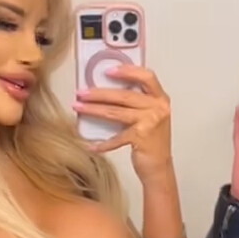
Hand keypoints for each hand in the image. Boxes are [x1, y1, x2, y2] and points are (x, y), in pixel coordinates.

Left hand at [73, 67, 172, 182]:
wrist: (160, 167)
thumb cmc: (152, 141)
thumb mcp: (150, 116)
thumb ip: (136, 102)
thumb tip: (107, 91)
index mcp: (160, 98)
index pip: (146, 77)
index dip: (128, 71)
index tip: (108, 70)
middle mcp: (157, 108)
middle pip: (125, 95)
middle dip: (99, 93)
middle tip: (82, 92)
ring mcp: (150, 123)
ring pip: (116, 112)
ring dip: (94, 109)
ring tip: (78, 107)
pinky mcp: (141, 138)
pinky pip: (116, 138)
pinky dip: (102, 143)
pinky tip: (91, 145)